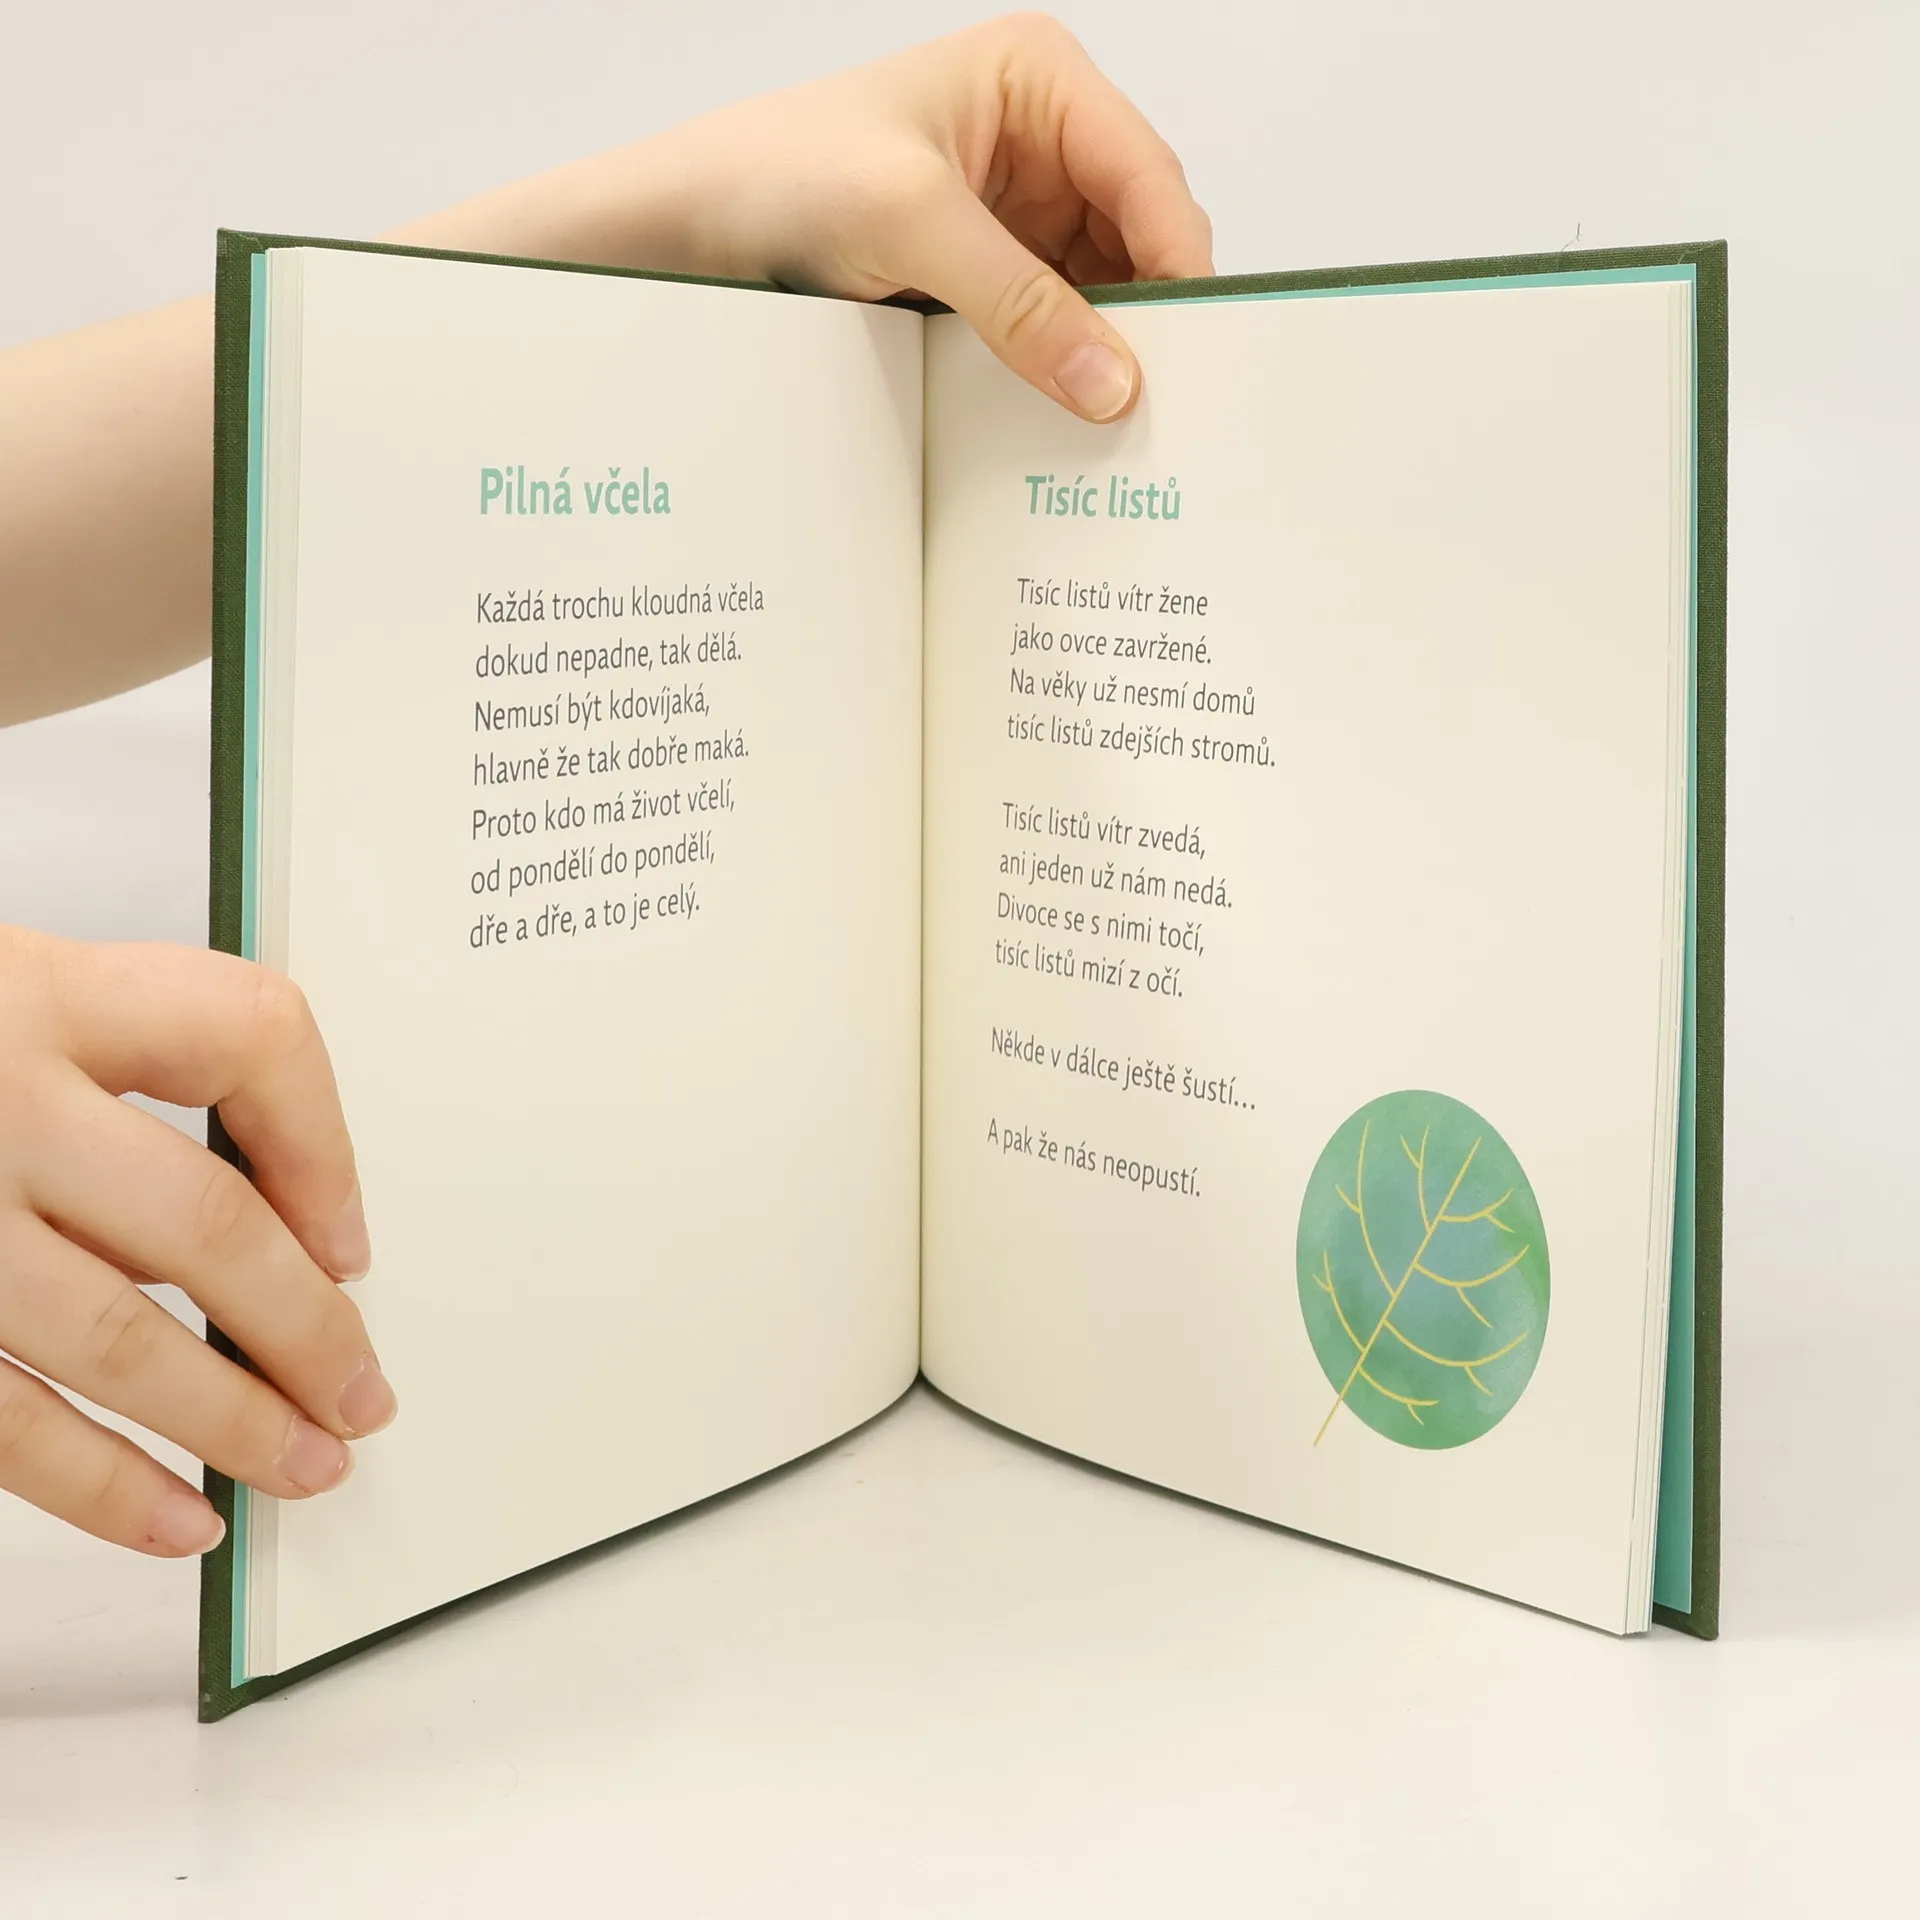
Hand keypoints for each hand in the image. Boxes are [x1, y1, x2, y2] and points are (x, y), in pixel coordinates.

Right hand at [0, 928, 393, 1554]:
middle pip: (202, 1222)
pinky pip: (0, 1423)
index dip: (324, 1142)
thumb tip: (279, 1203)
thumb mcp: (0, 991)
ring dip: (230, 1422)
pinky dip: (99, 1487)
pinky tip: (173, 1519)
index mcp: (34, 991)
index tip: (352, 1237)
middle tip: (363, 1392)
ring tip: (306, 1466)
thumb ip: (109, 1057)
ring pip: (117, 1339)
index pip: (248, 1034)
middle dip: (306, 1327)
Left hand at [397, 13, 1214, 422]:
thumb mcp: (912, 224)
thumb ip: (1022, 303)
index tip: (1193, 357)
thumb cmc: (779, 174)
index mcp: (1038, 82)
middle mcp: (1038, 142)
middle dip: (1147, 319)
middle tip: (1164, 411)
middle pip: (1136, 240)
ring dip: (1101, 356)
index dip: (1178, 266)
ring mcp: (1011, 214)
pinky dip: (1055, 373)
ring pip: (1097, 295)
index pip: (1149, 177)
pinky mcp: (979, 278)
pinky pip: (1044, 329)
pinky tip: (1059, 420)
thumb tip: (1116, 385)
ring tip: (1114, 430)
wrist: (680, 228)